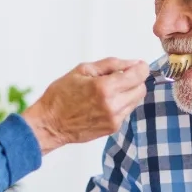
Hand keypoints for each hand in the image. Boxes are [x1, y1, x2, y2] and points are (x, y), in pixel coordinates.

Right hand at [22, 58, 148, 153]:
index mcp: (105, 87)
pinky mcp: (113, 128)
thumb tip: (133, 63)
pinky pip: (126, 111)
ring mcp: (114, 119)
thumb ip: (111, 64)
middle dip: (135, 80)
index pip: (138, 76)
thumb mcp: (83, 70)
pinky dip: (121, 104)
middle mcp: (113, 105)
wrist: (50, 123)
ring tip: (109, 90)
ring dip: (128, 92)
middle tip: (120, 76)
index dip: (141, 68)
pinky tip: (105, 102)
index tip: (138, 65)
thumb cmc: (61, 95)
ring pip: (135, 101)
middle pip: (141, 89)